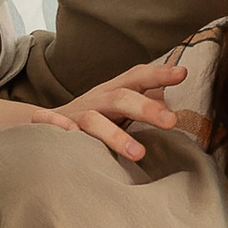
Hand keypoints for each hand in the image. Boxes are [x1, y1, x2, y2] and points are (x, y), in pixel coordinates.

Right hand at [36, 51, 189, 163]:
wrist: (46, 125)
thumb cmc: (95, 119)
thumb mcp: (120, 109)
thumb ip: (146, 104)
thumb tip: (179, 107)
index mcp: (114, 93)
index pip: (137, 78)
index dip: (158, 74)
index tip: (182, 73)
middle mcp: (96, 101)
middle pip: (121, 98)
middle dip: (146, 108)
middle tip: (171, 121)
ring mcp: (74, 116)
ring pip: (94, 121)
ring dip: (115, 135)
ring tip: (139, 153)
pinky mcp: (51, 131)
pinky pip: (49, 125)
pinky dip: (55, 126)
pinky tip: (70, 136)